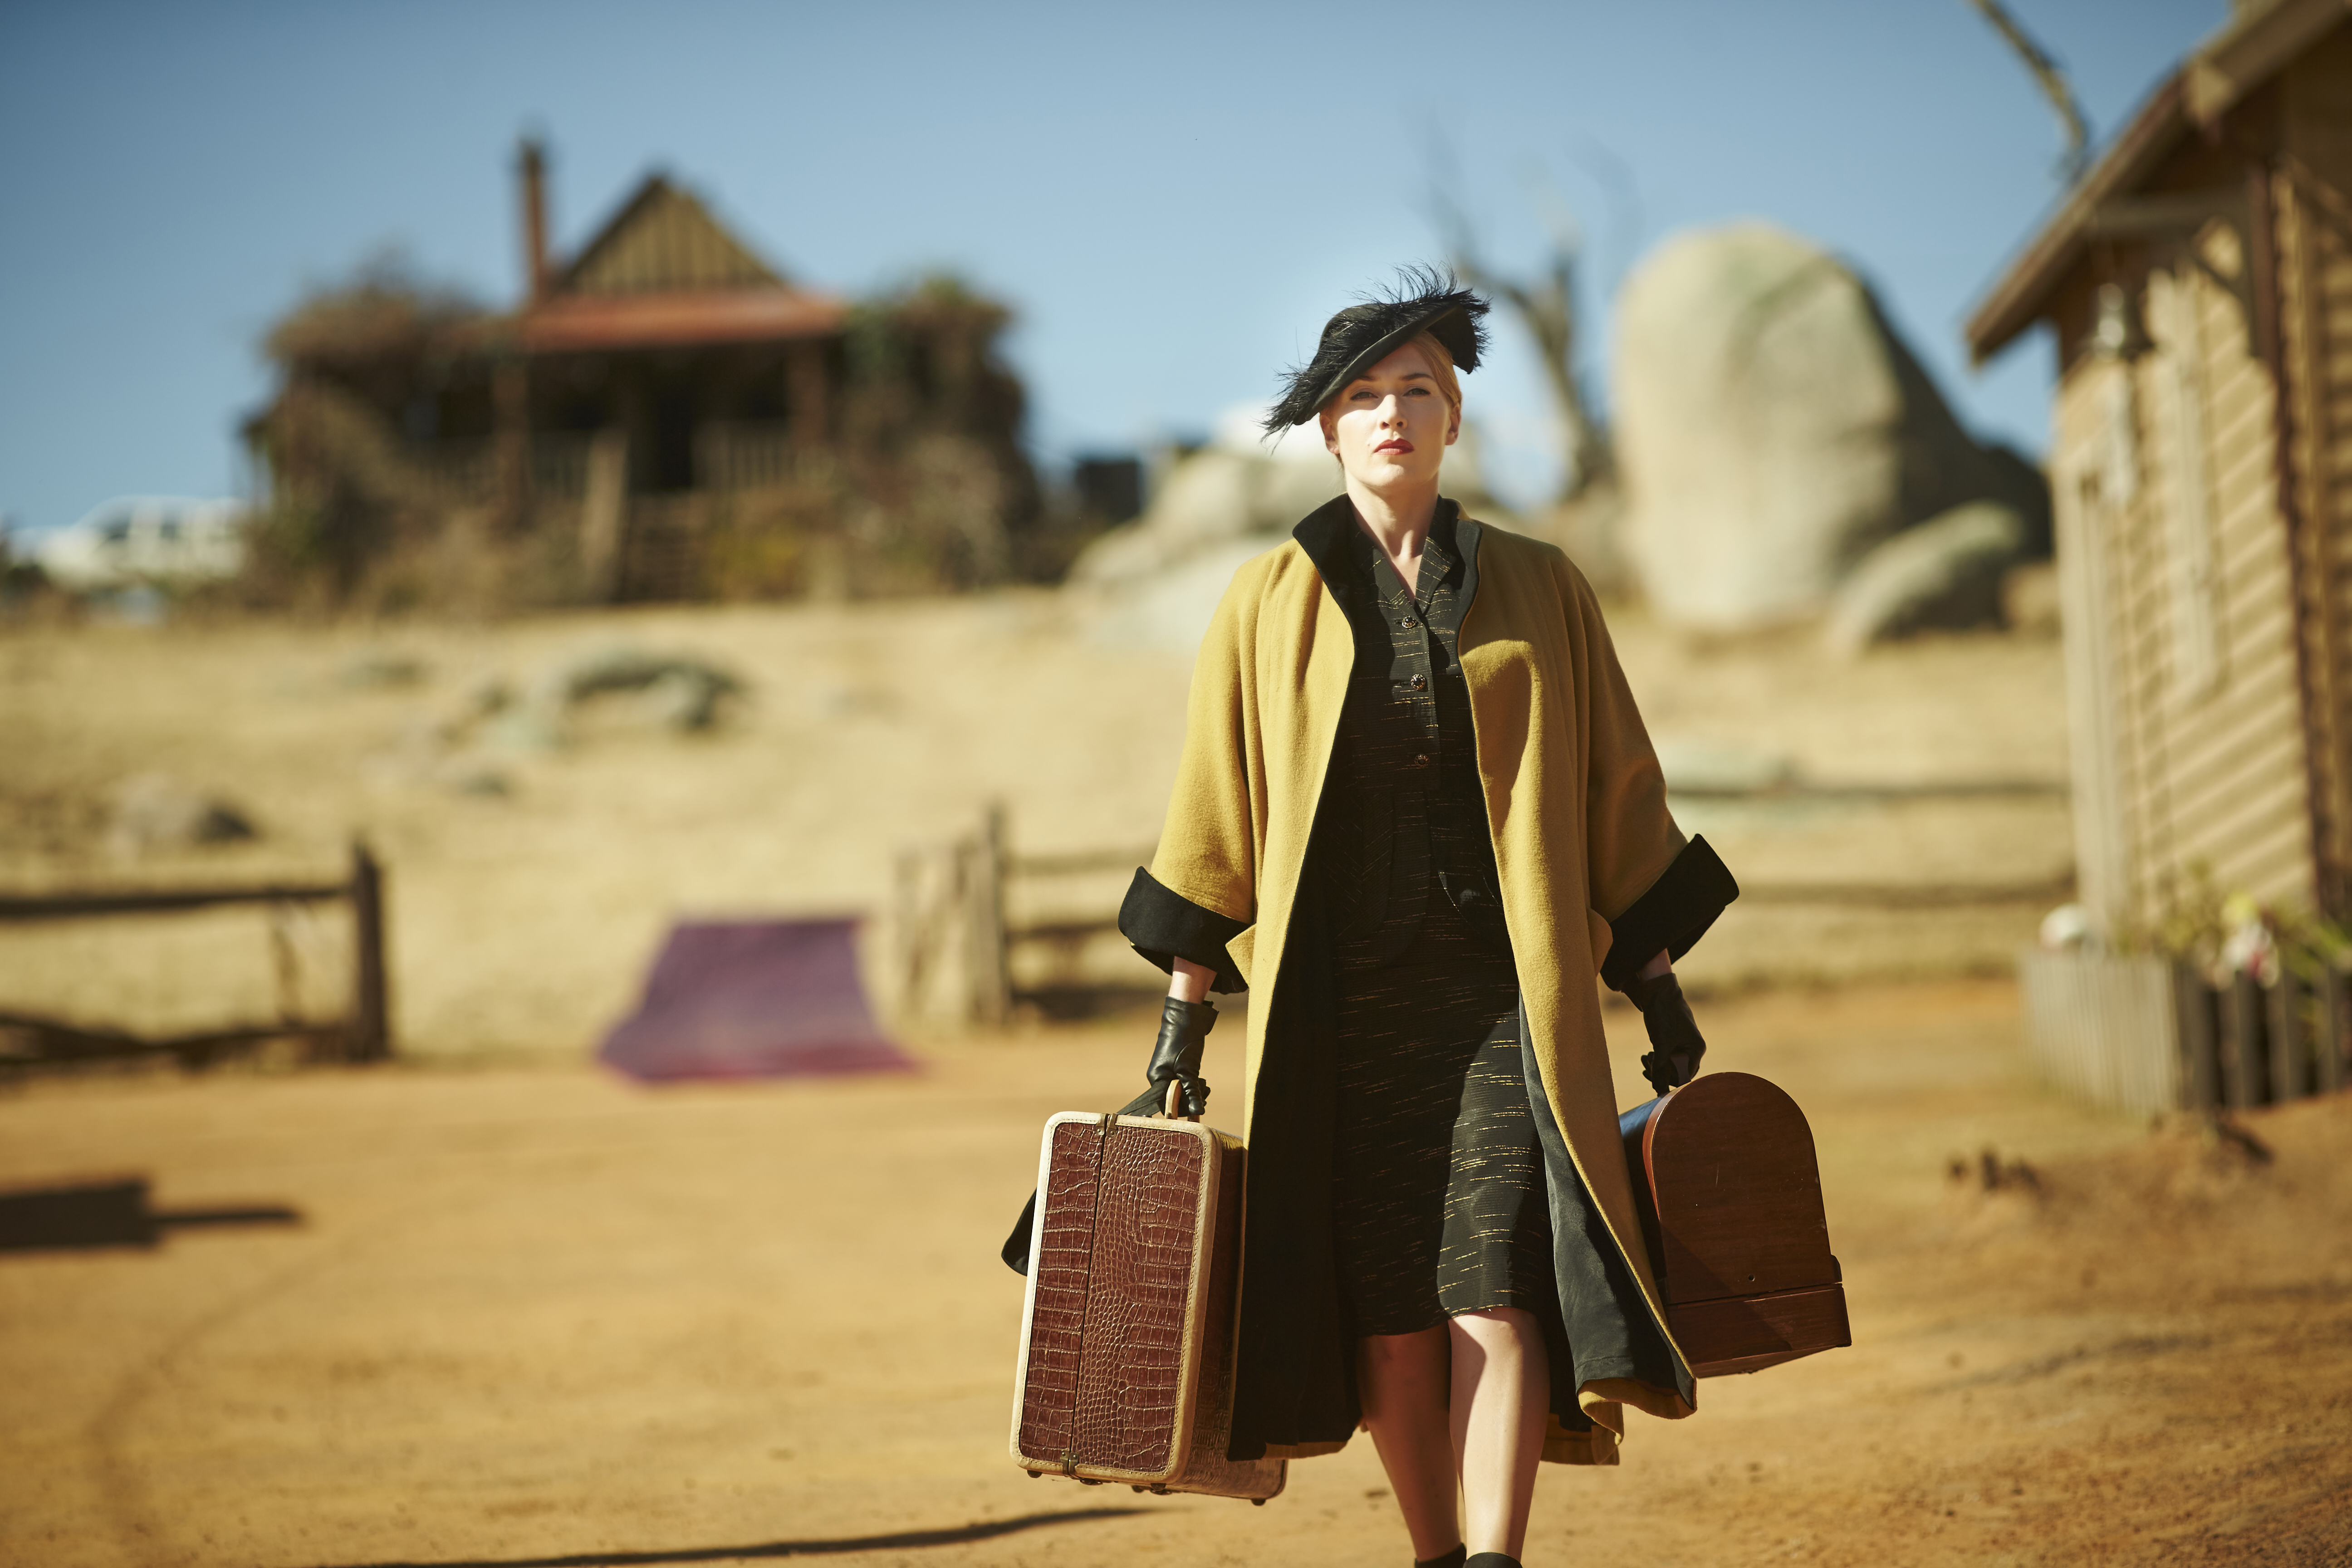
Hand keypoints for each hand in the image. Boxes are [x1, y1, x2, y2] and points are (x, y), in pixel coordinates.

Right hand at [1146, 996, 1215, 1117]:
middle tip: (1204, 1093)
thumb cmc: (1183, 1043)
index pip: (1166, 1105)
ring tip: (1205, 1085)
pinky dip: (1193, 1084)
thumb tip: (1197, 1113)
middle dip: (1191, 1099)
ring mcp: (1167, 1071)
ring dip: (1194, 1092)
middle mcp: (1159, 1077)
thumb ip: (1191, 1092)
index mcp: (1156, 1080)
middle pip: (1174, 1099)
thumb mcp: (1189, 1070)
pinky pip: (1183, 1083)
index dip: (1182, 1109)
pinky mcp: (1176, 1067)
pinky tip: (1202, 1082)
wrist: (1186, 1018)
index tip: (1198, 1107)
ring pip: (1180, 1091)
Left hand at [1626, 971, 1704, 1095]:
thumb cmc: (1663, 1015)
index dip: (1669, 1079)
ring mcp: (1683, 1045)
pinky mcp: (1673, 1042)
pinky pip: (1666, 1058)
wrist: (1657, 992)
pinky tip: (1646, 1056)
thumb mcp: (1661, 1044)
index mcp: (1696, 1049)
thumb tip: (1658, 1091)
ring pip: (1670, 1066)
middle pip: (1678, 1072)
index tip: (1654, 1074)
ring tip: (1645, 1058)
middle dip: (1661, 1071)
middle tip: (1647, 1065)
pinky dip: (1656, 1059)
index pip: (1685, 1076)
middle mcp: (1693, 1049)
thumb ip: (1660, 1067)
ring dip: (1657, 1066)